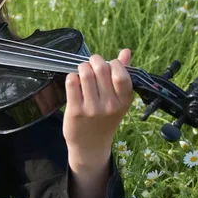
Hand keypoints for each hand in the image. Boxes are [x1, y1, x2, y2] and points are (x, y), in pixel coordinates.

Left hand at [63, 49, 132, 168]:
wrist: (90, 145)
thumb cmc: (106, 118)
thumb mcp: (118, 100)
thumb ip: (123, 74)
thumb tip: (126, 51)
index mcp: (123, 101)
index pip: (121, 75)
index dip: (114, 64)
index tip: (109, 65)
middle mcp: (109, 106)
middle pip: (101, 69)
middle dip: (95, 61)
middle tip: (92, 64)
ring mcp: (92, 109)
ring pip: (85, 73)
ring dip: (82, 67)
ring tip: (83, 72)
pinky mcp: (75, 110)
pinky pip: (72, 82)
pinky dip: (72, 77)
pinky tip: (74, 81)